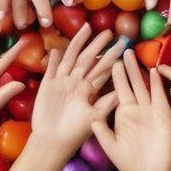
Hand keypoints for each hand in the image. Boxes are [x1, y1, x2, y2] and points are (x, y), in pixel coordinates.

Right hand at [29, 24, 124, 151]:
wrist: (53, 141)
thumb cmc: (75, 133)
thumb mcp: (94, 118)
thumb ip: (106, 104)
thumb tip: (121, 91)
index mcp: (89, 89)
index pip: (102, 69)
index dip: (111, 57)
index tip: (122, 45)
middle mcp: (77, 83)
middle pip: (88, 58)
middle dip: (98, 45)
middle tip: (110, 32)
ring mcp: (62, 82)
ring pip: (71, 58)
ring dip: (78, 44)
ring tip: (87, 29)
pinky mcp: (48, 86)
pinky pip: (52, 69)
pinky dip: (54, 60)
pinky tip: (56, 49)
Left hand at [89, 53, 170, 170]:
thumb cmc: (129, 162)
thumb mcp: (110, 144)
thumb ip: (100, 128)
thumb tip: (88, 112)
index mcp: (122, 114)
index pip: (115, 90)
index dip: (111, 76)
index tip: (104, 59)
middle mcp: (136, 109)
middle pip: (129, 83)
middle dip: (124, 67)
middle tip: (119, 48)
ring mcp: (150, 110)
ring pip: (142, 86)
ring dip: (137, 70)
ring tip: (131, 53)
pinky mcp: (163, 115)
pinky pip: (159, 97)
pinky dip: (156, 85)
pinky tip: (153, 72)